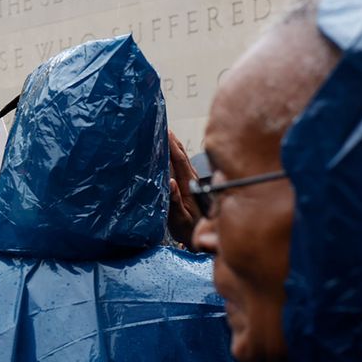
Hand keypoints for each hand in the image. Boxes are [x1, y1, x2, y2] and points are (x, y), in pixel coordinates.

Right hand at [167, 130, 201, 249]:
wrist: (201, 239)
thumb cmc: (188, 230)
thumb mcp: (180, 219)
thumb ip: (175, 201)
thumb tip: (170, 181)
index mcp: (188, 184)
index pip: (178, 159)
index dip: (170, 143)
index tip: (163, 129)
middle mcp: (190, 179)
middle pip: (181, 153)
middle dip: (171, 137)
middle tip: (161, 123)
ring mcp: (190, 180)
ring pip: (181, 157)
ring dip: (173, 143)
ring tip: (164, 131)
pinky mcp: (188, 184)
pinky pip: (180, 163)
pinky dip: (173, 153)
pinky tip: (168, 150)